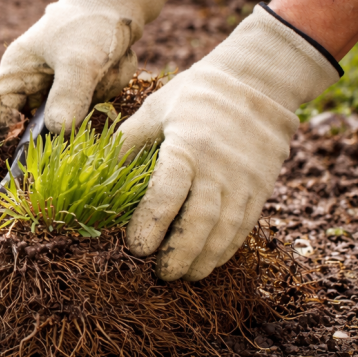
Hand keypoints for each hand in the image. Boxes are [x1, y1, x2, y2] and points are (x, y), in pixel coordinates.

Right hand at [0, 0, 171, 138]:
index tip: (35, 147)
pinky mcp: (77, 87)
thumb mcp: (80, 60)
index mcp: (15, 73)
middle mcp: (30, 83)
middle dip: (71, 111)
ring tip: (107, 65)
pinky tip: (113, 64)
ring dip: (97, 94)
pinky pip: (92, 104)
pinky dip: (107, 87)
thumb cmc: (90, 21)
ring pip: (72, 114)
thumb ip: (69, 95)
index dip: (7, 135)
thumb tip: (59, 131)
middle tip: (91, 89)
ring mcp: (54, 86)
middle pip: (39, 123)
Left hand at [119, 4, 342, 280]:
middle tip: (162, 273)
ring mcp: (244, 180)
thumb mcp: (155, 109)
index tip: (136, 248)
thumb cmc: (196, 95)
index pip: (168, 193)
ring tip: (184, 275)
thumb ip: (128, 143)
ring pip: (226, 229)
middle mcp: (218, 167)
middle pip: (200, 220)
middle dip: (180, 252)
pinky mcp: (260, 188)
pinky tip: (209, 262)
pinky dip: (227, 248)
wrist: (260, 82)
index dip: (151, 224)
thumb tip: (97, 172)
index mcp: (187, 147)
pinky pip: (245, 225)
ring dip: (204, 257)